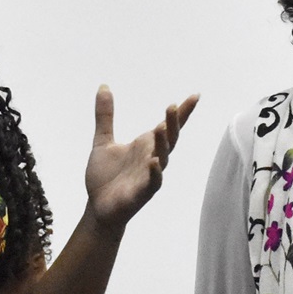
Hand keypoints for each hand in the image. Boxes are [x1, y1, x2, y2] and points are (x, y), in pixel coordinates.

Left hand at [83, 87, 198, 231]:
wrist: (97, 207)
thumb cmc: (105, 177)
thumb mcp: (102, 141)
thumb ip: (105, 116)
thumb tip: (104, 86)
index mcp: (145, 145)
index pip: (168, 126)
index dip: (183, 113)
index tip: (195, 96)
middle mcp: (152, 158)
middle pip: (169, 139)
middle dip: (173, 124)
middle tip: (173, 106)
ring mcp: (148, 176)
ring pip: (162, 158)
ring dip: (163, 144)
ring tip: (161, 128)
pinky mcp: (141, 193)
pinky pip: (152, 182)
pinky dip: (154, 173)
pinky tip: (154, 162)